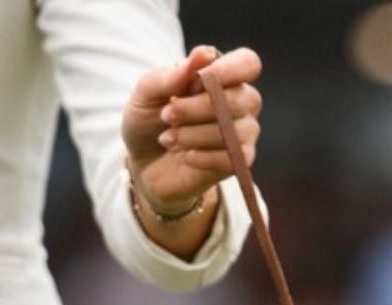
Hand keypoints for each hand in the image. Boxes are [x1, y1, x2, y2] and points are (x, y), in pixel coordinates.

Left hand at [122, 44, 261, 223]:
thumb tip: (204, 54)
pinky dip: (203, 157)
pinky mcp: (237, 163)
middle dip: (199, 107)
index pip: (247, 63)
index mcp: (221, 75)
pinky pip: (232, 158)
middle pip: (241, 98)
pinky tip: (185, 156)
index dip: (230, 69)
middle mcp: (239, 103)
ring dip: (195, 135)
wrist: (144, 163)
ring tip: (168, 138)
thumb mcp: (147, 91)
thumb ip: (172, 74)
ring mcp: (241, 134)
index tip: (200, 79)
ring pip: (234, 131)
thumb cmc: (148, 119)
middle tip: (168, 115)